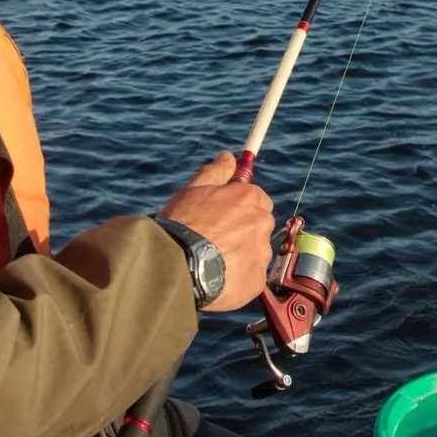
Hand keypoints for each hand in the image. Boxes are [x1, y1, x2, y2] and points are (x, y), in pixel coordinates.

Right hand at [157, 151, 273, 311]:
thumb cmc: (182, 224)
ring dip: (240, 254)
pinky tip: (216, 278)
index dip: (239, 206)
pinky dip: (238, 278)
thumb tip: (228, 156)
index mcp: (249, 199)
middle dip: (243, 230)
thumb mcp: (193, 190)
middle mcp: (262, 223)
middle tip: (215, 239)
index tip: (224, 215)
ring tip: (212, 261)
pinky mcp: (257, 281)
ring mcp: (261, 254)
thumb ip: (216, 172)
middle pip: (259, 224)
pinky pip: (251, 277)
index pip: (256, 198)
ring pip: (256, 252)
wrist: (175, 266)